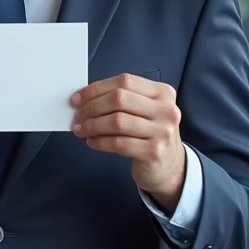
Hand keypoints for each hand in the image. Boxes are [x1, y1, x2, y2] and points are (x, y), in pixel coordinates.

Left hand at [70, 73, 184, 212]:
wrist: (171, 167)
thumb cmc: (151, 135)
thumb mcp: (146, 111)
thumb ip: (123, 100)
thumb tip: (85, 99)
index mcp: (163, 93)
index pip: (125, 82)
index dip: (97, 89)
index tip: (78, 98)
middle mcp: (166, 110)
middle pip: (119, 99)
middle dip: (92, 107)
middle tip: (78, 115)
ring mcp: (162, 132)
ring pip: (117, 121)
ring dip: (92, 125)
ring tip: (81, 129)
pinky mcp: (153, 152)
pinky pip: (118, 143)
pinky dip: (100, 142)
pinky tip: (92, 141)